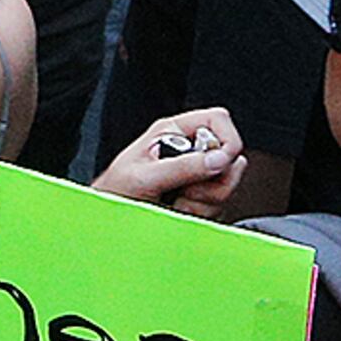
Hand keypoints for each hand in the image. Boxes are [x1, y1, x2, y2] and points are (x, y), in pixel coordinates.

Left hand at [93, 109, 245, 215]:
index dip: (227, 139)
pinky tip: (178, 210)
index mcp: (174, 132)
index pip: (217, 120)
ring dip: (202, 201)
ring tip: (174, 200)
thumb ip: (181, 167)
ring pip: (226, 185)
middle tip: (183, 189)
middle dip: (211, 180)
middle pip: (230, 158)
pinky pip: (219, 206)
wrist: (110, 220)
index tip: (219, 162)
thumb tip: (218, 160)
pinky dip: (199, 213)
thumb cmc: (115, 191)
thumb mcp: (144, 176)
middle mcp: (190, 150)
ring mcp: (197, 175)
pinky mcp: (201, 198)